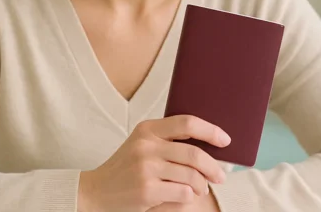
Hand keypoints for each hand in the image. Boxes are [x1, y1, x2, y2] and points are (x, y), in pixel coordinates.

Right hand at [77, 115, 229, 211]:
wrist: (95, 192)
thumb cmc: (126, 169)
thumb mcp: (142, 146)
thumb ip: (168, 142)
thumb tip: (210, 147)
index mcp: (147, 129)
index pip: (187, 123)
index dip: (210, 130)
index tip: (225, 140)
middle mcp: (146, 145)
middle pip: (194, 153)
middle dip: (213, 166)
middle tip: (221, 175)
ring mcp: (145, 168)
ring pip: (192, 176)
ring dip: (202, 185)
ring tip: (202, 188)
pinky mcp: (146, 190)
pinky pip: (183, 193)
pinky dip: (190, 196)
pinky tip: (186, 196)